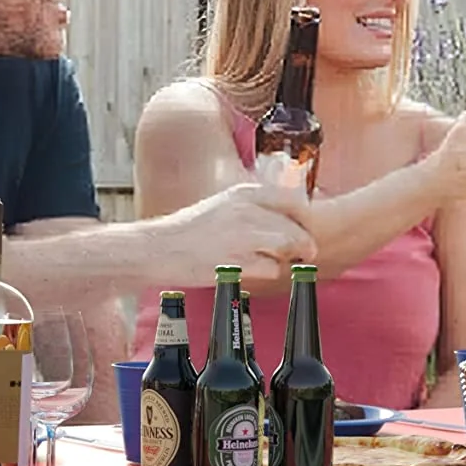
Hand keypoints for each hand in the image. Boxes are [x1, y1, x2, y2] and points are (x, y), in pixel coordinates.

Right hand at [174, 180, 314, 293]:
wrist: (160, 248)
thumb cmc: (190, 230)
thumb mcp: (224, 204)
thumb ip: (254, 207)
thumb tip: (288, 219)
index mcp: (245, 193)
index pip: (294, 201)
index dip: (304, 219)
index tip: (304, 229)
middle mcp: (247, 210)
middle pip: (297, 226)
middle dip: (304, 242)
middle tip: (305, 252)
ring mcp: (243, 235)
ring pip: (290, 245)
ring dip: (292, 257)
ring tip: (284, 261)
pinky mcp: (239, 261)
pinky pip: (272, 268)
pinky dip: (270, 272)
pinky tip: (254, 270)